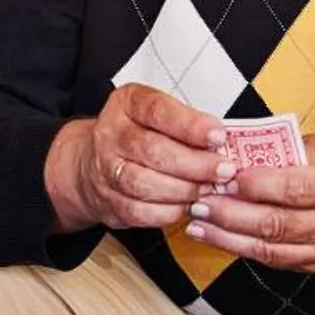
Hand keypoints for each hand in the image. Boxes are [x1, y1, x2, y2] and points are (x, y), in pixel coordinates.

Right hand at [47, 85, 228, 232]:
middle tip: (223, 171)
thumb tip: (223, 144)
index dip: (190, 125)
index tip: (218, 136)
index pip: (157, 110)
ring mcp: (106, 169)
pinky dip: (168, 211)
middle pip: (152, 150)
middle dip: (194, 163)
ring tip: (208, 189)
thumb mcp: (158, 114)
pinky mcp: (109, 201)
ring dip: (183, 190)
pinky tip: (187, 205)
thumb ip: (187, 124)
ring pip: (144, 183)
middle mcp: (111, 134)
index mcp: (127, 103)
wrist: (91, 163)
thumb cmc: (138, 134)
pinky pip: (139, 211)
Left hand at [183, 135, 314, 273]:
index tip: (227, 176)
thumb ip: (294, 150)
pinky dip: (244, 249)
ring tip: (198, 223)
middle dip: (233, 213)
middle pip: (279, 223)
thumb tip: (244, 151)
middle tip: (201, 201)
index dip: (259, 184)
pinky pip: (277, 260)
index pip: (298, 187)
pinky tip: (219, 237)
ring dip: (230, 237)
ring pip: (273, 249)